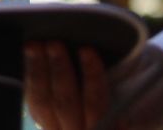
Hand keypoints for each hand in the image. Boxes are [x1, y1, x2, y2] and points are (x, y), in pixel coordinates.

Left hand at [26, 41, 162, 129]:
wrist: (101, 122)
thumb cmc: (130, 102)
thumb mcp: (134, 97)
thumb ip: (129, 95)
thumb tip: (117, 63)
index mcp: (105, 127)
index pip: (97, 102)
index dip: (92, 76)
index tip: (88, 49)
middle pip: (67, 103)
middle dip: (59, 70)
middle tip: (54, 41)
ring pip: (43, 103)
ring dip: (37, 72)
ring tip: (34, 44)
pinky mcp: (43, 122)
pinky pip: (33, 102)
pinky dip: (29, 79)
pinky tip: (28, 56)